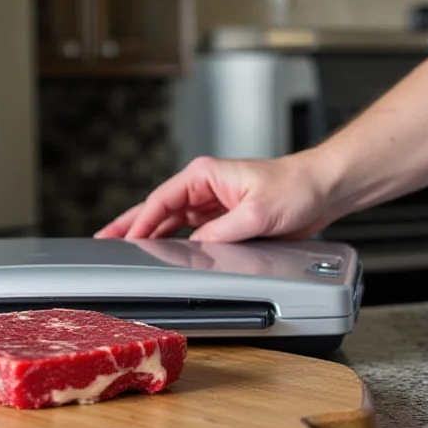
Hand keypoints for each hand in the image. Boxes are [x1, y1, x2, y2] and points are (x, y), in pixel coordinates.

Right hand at [94, 153, 338, 241]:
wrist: (323, 190)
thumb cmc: (296, 188)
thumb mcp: (258, 212)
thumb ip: (223, 232)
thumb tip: (196, 248)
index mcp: (205, 175)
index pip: (161, 200)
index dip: (140, 221)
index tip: (124, 239)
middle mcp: (205, 187)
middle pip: (158, 209)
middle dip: (131, 224)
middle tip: (104, 239)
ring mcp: (212, 203)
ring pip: (171, 221)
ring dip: (149, 234)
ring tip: (124, 247)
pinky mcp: (223, 218)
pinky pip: (189, 231)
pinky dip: (173, 241)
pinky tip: (161, 252)